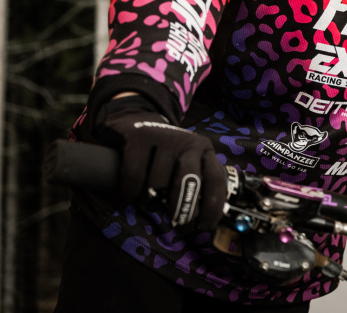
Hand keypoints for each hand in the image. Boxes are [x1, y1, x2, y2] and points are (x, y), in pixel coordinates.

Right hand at [94, 97, 225, 230]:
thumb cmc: (165, 153)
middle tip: (176, 221)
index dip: (213, 206)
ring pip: (158, 182)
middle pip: (189, 181)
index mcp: (205, 151)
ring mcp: (165, 138)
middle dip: (183, 207)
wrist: (137, 119)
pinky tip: (130, 196)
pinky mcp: (139, 138)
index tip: (205, 227)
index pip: (215, 179)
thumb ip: (196, 183)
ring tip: (148, 203)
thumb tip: (204, 220)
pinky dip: (131, 192)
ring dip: (151, 201)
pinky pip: (134, 174)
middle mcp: (188, 143)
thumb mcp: (186, 162)